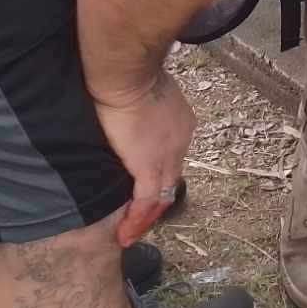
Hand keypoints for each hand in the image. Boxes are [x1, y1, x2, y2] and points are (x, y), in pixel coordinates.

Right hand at [90, 71, 195, 245]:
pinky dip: (136, 220)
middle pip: (170, 180)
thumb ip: (147, 106)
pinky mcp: (148, 166)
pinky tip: (124, 234)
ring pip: (161, 196)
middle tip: (138, 218)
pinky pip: (145, 201)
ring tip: (130, 232)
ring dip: (145, 217)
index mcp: (181, 124)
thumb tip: (136, 109)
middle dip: (156, 202)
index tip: (146, 185)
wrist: (128, 74)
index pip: (172, 157)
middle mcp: (181, 143)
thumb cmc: (130, 73)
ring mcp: (167, 156)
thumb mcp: (148, 90)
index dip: (159, 175)